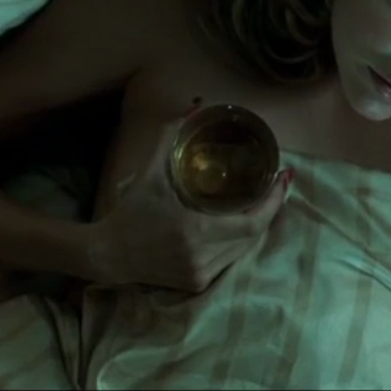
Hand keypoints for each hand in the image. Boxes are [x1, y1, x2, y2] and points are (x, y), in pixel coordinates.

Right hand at [86, 110, 291, 291]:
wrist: (106, 254)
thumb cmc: (131, 210)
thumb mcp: (150, 171)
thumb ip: (171, 136)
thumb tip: (196, 106)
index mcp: (195, 232)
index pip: (254, 222)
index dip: (275, 201)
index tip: (284, 176)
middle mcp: (202, 258)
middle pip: (254, 234)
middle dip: (270, 208)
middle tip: (276, 183)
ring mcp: (201, 274)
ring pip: (244, 249)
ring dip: (257, 224)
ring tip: (264, 198)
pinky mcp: (197, 283)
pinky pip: (230, 259)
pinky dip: (239, 240)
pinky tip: (241, 221)